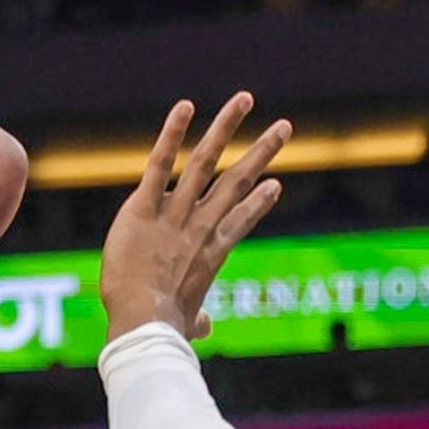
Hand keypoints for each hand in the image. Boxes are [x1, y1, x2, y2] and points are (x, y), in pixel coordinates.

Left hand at [100, 93, 290, 340]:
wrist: (145, 323)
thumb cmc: (163, 328)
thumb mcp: (186, 322)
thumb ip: (197, 320)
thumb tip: (203, 328)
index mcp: (212, 253)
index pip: (240, 219)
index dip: (258, 201)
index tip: (275, 184)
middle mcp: (199, 227)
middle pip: (237, 181)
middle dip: (262, 152)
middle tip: (284, 127)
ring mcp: (174, 214)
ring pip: (205, 162)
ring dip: (228, 127)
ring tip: (244, 99)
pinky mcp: (144, 208)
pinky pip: (160, 164)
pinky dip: (172, 135)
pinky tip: (186, 107)